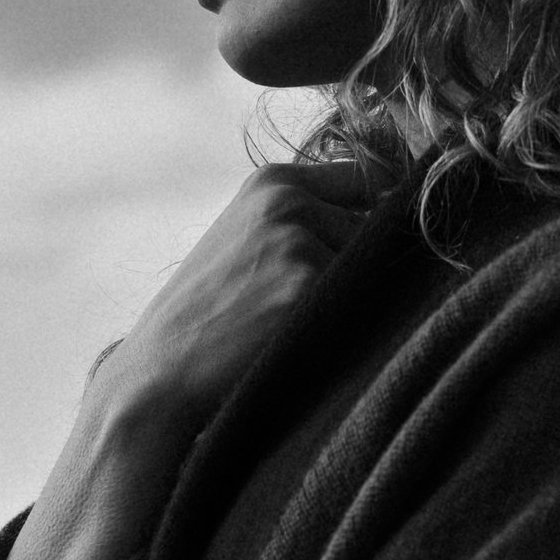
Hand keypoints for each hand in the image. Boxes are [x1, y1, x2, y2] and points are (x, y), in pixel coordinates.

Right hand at [0, 161, 374, 559]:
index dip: (380, 221)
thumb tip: (401, 225)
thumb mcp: (249, 246)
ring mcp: (299, 239)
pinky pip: (372, 303)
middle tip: (322, 310)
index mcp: (273, 182)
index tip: (373, 258)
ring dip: (366, 300)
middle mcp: (289, 199)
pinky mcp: (308, 284)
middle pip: (384, 223)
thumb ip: (310, 224)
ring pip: (382, 266)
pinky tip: (315, 347)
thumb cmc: (208, 325)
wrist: (158, 382)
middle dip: (372, 265)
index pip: (370, 178)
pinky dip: (357, 327)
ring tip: (310, 332)